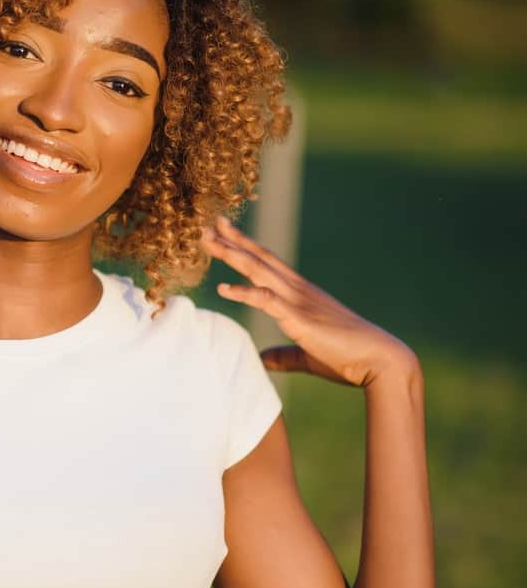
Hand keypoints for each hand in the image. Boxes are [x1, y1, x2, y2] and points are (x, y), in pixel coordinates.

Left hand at [202, 216, 417, 386]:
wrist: (381, 361)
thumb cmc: (349, 358)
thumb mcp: (307, 354)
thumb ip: (284, 355)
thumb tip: (264, 360)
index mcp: (301, 294)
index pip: (267, 262)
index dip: (244, 245)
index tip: (223, 230)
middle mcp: (298, 291)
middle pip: (258, 258)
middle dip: (231, 241)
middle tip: (206, 226)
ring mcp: (298, 302)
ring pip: (259, 271)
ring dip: (232, 255)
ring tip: (208, 242)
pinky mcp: (299, 320)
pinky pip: (267, 301)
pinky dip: (244, 293)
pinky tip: (223, 289)